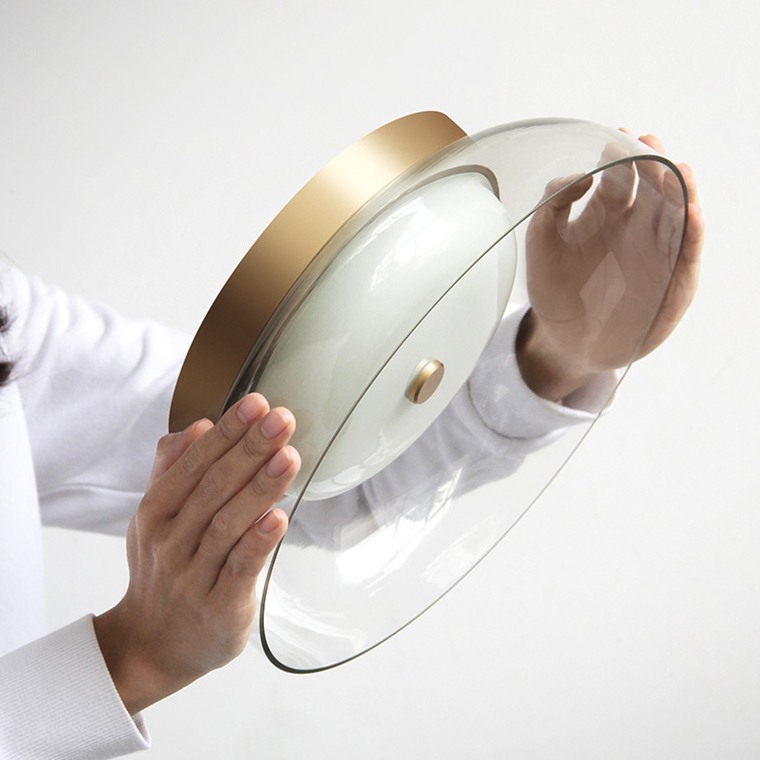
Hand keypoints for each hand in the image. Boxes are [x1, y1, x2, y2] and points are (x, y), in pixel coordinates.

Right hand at [94, 393, 299, 713]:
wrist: (152, 644)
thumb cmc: (162, 568)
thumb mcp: (154, 516)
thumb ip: (172, 468)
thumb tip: (196, 425)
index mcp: (156, 512)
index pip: (194, 463)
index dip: (227, 432)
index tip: (257, 404)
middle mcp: (171, 541)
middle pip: (214, 488)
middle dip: (250, 449)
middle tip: (282, 419)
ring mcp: (194, 575)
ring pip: (228, 524)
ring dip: (260, 488)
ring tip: (288, 456)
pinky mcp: (220, 606)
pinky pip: (240, 569)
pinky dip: (258, 541)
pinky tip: (278, 516)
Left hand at [518, 134, 702, 400]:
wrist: (565, 340)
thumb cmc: (554, 289)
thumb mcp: (542, 242)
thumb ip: (553, 204)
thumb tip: (582, 176)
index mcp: (606, 212)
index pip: (621, 174)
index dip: (621, 155)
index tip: (617, 140)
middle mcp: (636, 226)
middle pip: (655, 185)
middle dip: (654, 162)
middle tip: (649, 143)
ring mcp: (657, 252)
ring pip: (678, 212)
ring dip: (681, 189)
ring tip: (677, 169)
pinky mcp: (672, 281)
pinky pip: (687, 252)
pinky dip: (692, 232)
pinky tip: (691, 211)